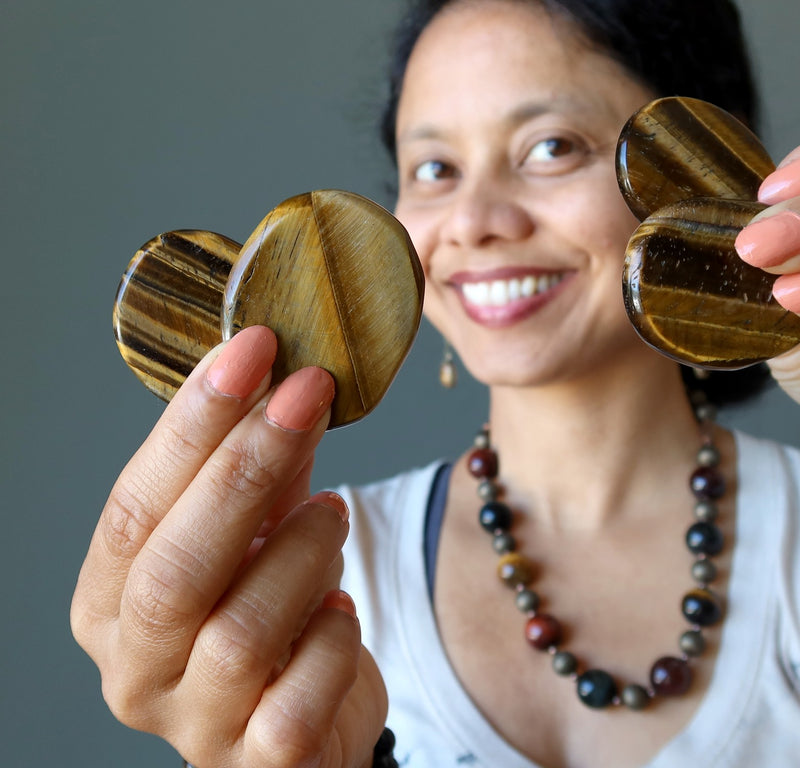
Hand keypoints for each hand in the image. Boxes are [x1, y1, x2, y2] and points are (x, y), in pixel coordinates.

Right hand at [71, 325, 385, 766]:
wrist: (308, 722)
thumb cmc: (272, 613)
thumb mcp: (257, 534)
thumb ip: (264, 468)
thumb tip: (284, 372)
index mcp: (109, 602)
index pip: (133, 506)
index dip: (193, 423)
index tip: (252, 348)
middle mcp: (133, 668)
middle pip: (175, 569)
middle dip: (245, 468)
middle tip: (307, 392)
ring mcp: (192, 724)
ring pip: (240, 632)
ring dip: (300, 554)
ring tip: (334, 513)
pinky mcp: (258, 763)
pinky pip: (299, 696)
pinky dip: (333, 638)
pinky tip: (342, 608)